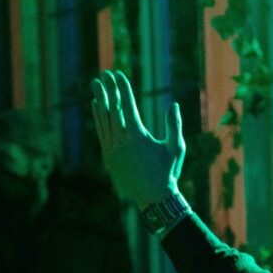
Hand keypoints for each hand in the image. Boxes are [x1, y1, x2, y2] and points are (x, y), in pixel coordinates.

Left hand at [90, 70, 185, 209]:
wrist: (154, 198)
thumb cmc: (168, 172)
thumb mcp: (176, 147)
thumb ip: (173, 125)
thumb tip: (173, 105)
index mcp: (137, 136)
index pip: (127, 106)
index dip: (122, 89)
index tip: (118, 74)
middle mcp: (121, 141)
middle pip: (111, 109)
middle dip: (108, 90)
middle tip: (103, 74)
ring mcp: (112, 149)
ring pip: (103, 119)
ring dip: (100, 100)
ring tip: (96, 86)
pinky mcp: (108, 157)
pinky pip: (101, 132)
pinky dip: (98, 117)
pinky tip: (97, 107)